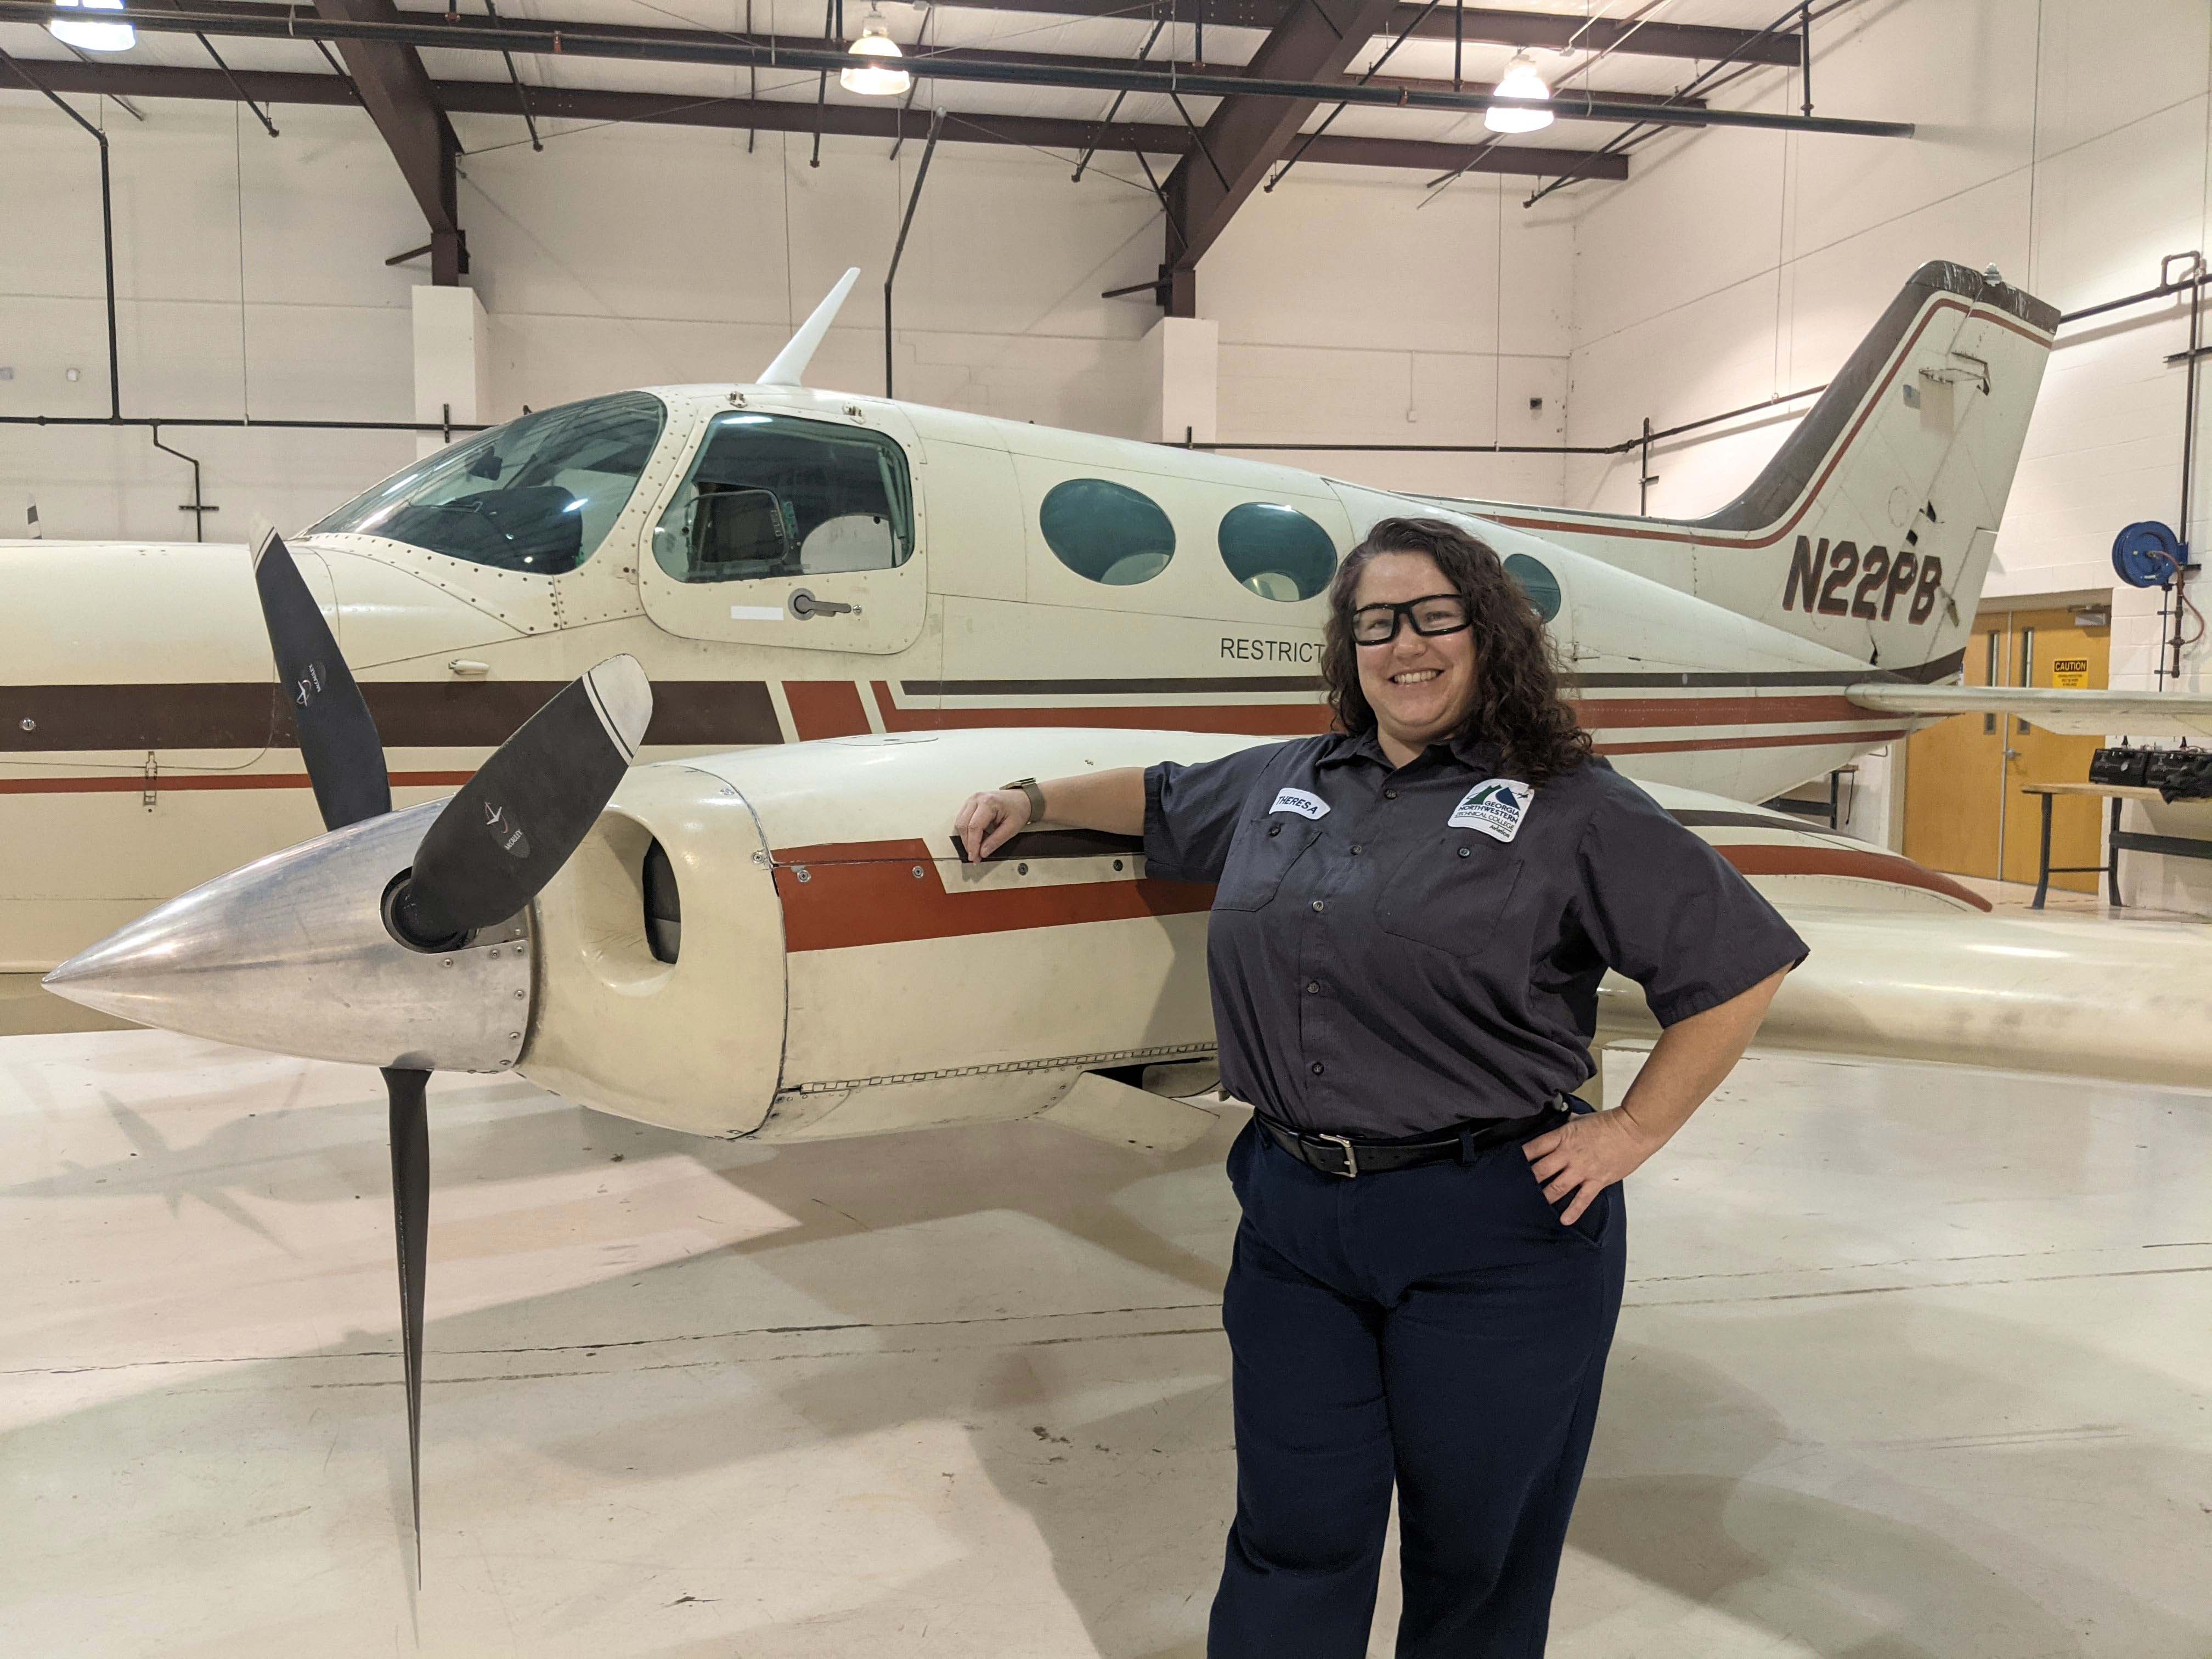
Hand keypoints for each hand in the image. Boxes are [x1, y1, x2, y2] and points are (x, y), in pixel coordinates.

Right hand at [954, 788, 1032, 862]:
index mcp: (988, 802)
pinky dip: (966, 831)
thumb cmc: (1018, 808)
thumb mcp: (1012, 828)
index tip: (974, 856)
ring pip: (959, 823)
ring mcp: (972, 800)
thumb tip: (983, 852)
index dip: (972, 845)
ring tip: (976, 848)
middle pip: (963, 825)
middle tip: (975, 856)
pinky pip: (962, 819)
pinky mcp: (970, 804)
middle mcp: (977, 799)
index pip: (974, 827)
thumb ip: (996, 841)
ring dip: (965, 838)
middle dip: (967, 843)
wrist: (1022, 799)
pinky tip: (975, 838)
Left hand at [1522, 1107, 1663, 1225]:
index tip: (1512, 1163)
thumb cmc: (1610, 1122)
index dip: (1522, 1156)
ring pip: (1557, 1187)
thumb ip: (1570, 1123)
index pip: (1535, 1147)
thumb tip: (1565, 1120)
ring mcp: (1582, 1169)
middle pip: (1541, 1170)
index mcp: (1563, 1137)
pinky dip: (1572, 1211)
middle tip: (1519, 1188)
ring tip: (1535, 1204)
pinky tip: (1564, 1220)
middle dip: (1528, 1180)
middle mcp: (1568, 1154)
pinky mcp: (1597, 1181)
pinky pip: (1582, 1200)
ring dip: (1544, 1197)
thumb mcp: (1583, 1119)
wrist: (1634, 1129)